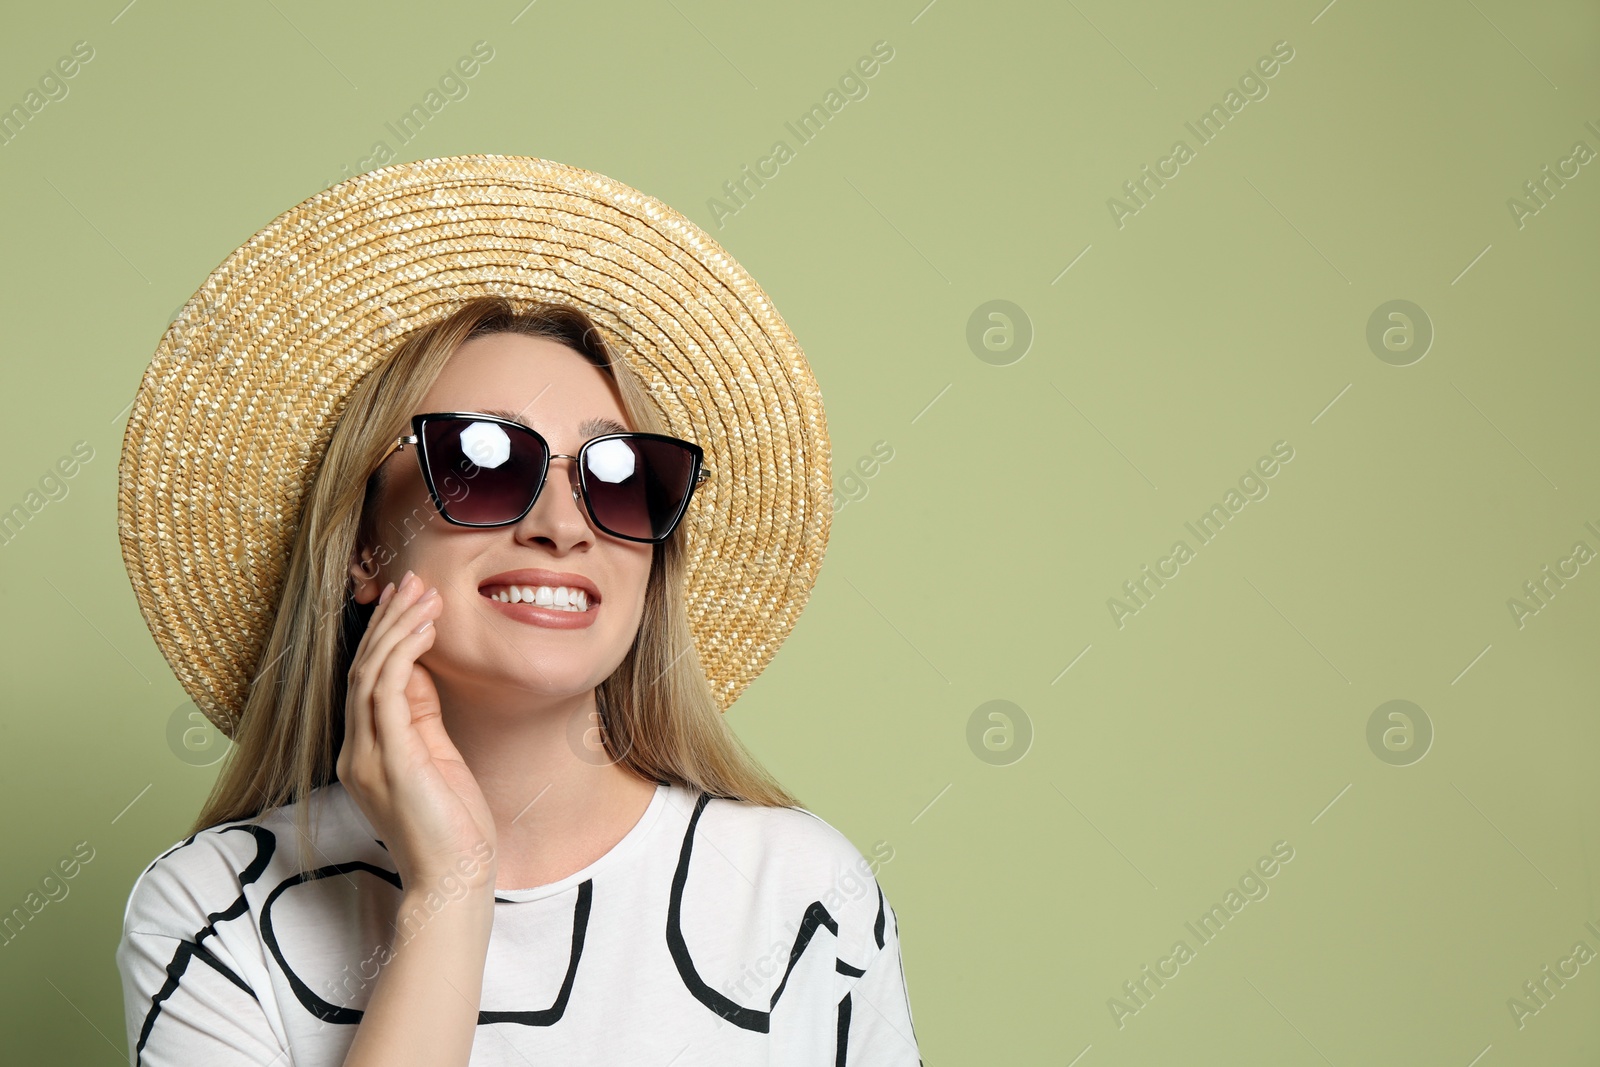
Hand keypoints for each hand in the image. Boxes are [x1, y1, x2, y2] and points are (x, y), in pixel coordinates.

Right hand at [336, 570, 497, 894]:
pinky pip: (386, 693)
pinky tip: (424, 629)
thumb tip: (420, 669)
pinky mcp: (390, 761)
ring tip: (424, 594)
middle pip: (362, 667)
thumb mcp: (436, 759)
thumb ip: (421, 717)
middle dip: (389, 620)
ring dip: (398, 628)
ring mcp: (367, 756)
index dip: (386, 635)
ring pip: (370, 673)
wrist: (453, 881)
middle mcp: (356, 751)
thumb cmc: (453, 827)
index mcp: (364, 752)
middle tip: (414, 581)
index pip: (367, 679)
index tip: (410, 599)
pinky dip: (403, 654)